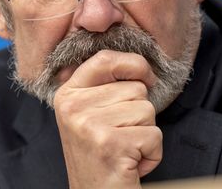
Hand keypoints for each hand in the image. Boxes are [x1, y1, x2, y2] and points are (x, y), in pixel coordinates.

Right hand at [54, 50, 162, 188]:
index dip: (134, 64)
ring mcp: (90, 126)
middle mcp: (73, 107)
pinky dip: (152, 153)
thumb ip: (104, 86)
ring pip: (147, 110)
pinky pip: (154, 134)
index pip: (105, 58)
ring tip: (124, 149)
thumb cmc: (101, 156)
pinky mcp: (110, 144)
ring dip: (145, 134)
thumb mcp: (91, 115)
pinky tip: (131, 163)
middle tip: (120, 136)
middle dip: (140, 114)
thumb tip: (138, 61)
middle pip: (136, 88)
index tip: (146, 77)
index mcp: (67, 95)